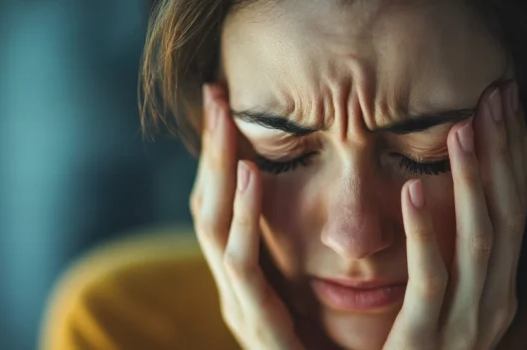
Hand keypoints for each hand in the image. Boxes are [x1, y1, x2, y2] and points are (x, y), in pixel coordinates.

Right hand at [189, 83, 304, 349]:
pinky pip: (242, 267)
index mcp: (249, 278)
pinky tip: (252, 177)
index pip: (224, 204)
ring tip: (223, 121)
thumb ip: (308, 257)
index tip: (230, 104)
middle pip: (208, 206)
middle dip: (210, 150)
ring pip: (213, 228)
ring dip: (217, 171)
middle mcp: (236, 290)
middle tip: (215, 94)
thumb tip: (316, 203)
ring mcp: (240, 309)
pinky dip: (243, 219)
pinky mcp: (258, 329)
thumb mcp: (317, 296)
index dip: (222, 155)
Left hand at [384, 80, 526, 348]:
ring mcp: (466, 328)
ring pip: (482, 244)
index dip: (512, 154)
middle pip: (506, 216)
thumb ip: (447, 249)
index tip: (502, 102)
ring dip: (473, 185)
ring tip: (461, 131)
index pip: (512, 207)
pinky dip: (428, 238)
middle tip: (494, 97)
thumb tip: (438, 187)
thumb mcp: (439, 293)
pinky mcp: (425, 345)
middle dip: (503, 155)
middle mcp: (494, 303)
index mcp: (497, 286)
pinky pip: (432, 286)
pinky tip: (413, 193)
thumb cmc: (409, 345)